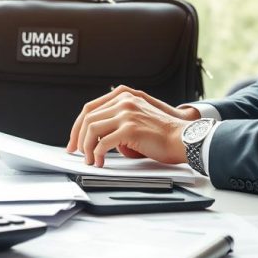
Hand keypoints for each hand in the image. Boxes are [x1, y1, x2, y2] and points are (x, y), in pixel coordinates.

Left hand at [66, 85, 200, 166]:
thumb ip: (118, 119)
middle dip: (78, 138)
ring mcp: (127, 113)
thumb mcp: (137, 117)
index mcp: (124, 96)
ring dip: (87, 147)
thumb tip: (95, 136)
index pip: (90, 108)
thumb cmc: (162, 133)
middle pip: (87, 118)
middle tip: (77, 152)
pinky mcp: (130, 128)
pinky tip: (101, 162)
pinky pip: (103, 142)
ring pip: (92, 129)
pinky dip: (98, 154)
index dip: (78, 126)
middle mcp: (124, 101)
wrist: (183, 138)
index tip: (74, 140)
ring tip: (90, 159)